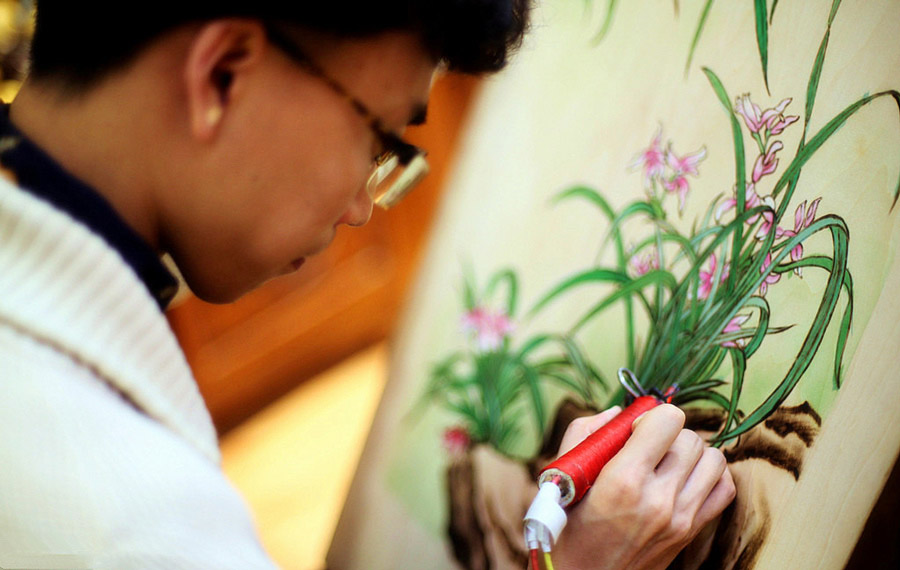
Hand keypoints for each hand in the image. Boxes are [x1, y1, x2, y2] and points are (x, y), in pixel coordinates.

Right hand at [551, 404, 734, 569]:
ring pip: (714, 459)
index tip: (635, 430)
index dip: (652, 416)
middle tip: (648, 447)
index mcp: (624, 480)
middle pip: (691, 438)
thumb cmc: (567, 530)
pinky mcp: (691, 532)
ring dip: (693, 454)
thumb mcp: (562, 477)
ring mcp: (681, 518)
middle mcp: (659, 498)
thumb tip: (618, 413)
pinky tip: (686, 479)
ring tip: (668, 462)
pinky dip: (711, 477)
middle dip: (670, 434)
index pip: (668, 420)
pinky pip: (724, 488)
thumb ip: (585, 434)